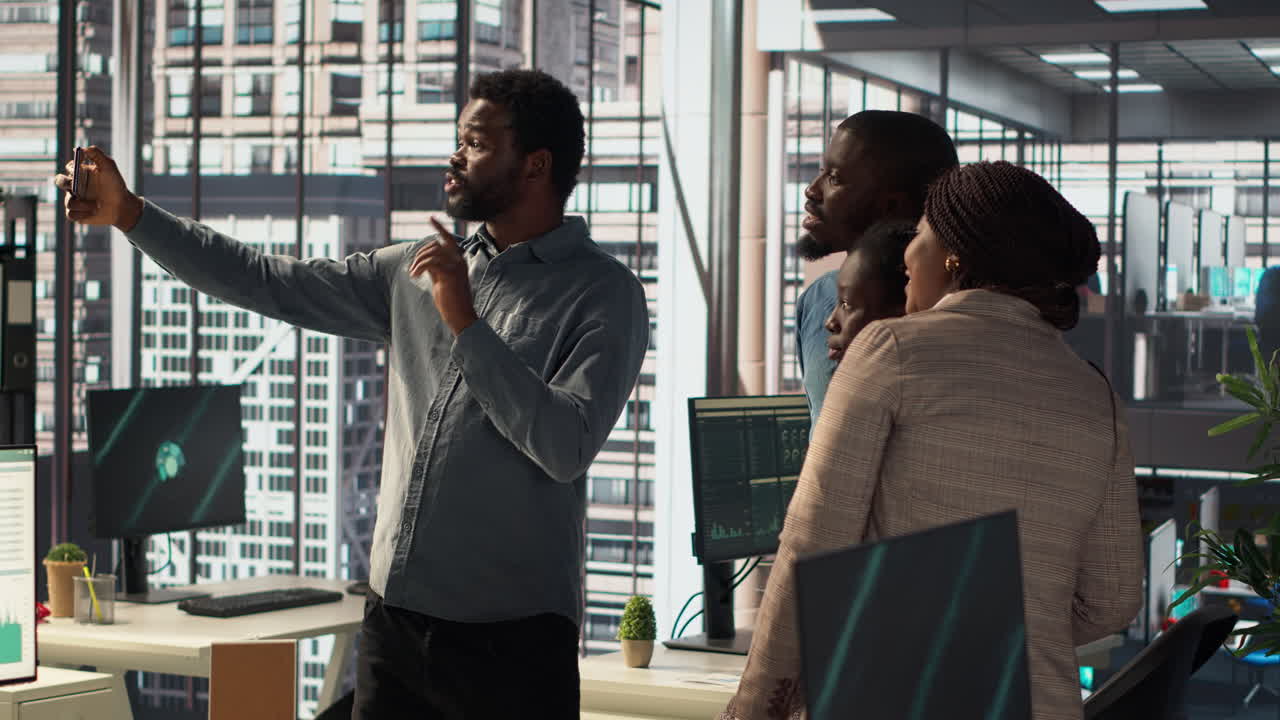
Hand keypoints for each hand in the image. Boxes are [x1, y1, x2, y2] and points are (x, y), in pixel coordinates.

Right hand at [53, 146, 143, 231]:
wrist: (123, 206)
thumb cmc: (115, 185)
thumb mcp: (109, 166)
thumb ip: (96, 154)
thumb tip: (80, 149)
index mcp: (80, 173)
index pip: (70, 168)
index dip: (72, 168)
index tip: (80, 167)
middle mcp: (74, 186)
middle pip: (60, 182)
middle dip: (65, 184)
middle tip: (75, 187)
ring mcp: (74, 200)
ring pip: (68, 202)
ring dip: (82, 204)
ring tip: (97, 205)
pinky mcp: (77, 213)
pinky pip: (70, 214)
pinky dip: (81, 214)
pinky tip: (93, 212)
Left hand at [410, 217, 477, 335]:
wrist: (460, 316)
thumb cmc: (450, 301)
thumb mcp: (441, 280)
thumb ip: (436, 268)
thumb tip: (424, 261)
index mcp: (459, 260)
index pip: (448, 239)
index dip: (439, 228)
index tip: (431, 219)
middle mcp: (459, 260)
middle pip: (435, 245)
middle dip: (420, 254)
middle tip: (412, 268)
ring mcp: (456, 266)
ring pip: (432, 252)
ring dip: (418, 262)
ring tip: (413, 273)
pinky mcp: (450, 274)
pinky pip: (430, 263)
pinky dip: (419, 268)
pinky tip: (415, 276)